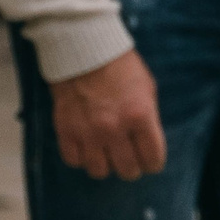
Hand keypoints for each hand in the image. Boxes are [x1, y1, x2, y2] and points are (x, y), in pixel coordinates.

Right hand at [49, 49, 166, 180]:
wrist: (83, 47)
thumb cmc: (120, 66)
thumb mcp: (147, 88)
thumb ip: (149, 119)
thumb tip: (147, 143)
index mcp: (140, 116)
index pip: (153, 160)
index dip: (153, 161)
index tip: (149, 158)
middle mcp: (115, 129)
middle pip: (128, 170)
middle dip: (132, 166)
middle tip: (128, 156)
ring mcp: (88, 132)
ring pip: (100, 171)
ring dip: (105, 164)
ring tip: (106, 152)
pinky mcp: (66, 130)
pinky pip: (74, 161)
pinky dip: (81, 157)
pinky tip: (86, 145)